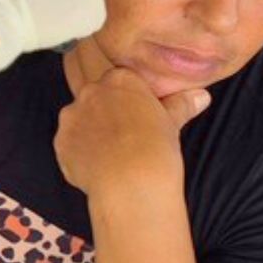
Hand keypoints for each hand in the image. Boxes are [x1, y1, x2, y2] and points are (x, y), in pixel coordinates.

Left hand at [55, 67, 209, 198]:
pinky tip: (98, 168)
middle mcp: (90, 92)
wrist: (130, 181)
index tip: (138, 117)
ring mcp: (71, 117)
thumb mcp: (172, 123)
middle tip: (125, 138)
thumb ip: (181, 105)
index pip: (121, 81)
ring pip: (80, 120)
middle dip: (107, 114)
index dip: (129, 100)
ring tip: (111, 156)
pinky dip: (79, 154)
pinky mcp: (60, 142)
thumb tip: (201, 96)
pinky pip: (69, 145)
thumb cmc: (156, 148)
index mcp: (119, 80)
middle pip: (97, 98)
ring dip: (91, 133)